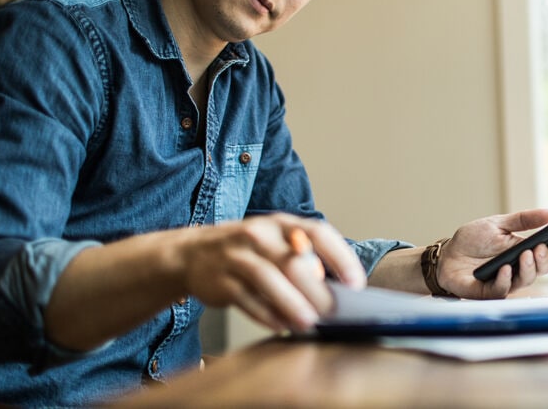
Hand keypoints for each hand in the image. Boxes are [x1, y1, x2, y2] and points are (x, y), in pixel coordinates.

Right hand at [177, 214, 365, 332]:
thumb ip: (304, 259)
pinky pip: (246, 299)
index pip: (318, 233)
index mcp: (282, 223)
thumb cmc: (248, 251)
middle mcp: (259, 234)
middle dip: (317, 291)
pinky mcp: (219, 279)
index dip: (340, 257)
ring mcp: (237, 255)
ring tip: (309, 323)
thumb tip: (340, 292)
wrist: (192, 253)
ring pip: (268, 279)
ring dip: (292, 303)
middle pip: (293, 262)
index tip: (355, 283)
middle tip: (333, 312)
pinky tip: (281, 325)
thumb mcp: (276, 243)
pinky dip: (266, 314)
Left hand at [437, 209, 547, 298]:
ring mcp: (505, 281)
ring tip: (525, 254)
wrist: (447, 254)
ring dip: (528, 269)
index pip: (546, 254)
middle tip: (540, 247)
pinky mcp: (488, 292)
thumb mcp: (498, 223)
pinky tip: (505, 269)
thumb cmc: (473, 239)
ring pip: (525, 281)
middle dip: (544, 259)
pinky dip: (505, 280)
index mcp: (523, 251)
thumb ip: (523, 220)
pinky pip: (502, 290)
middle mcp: (518, 269)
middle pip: (540, 269)